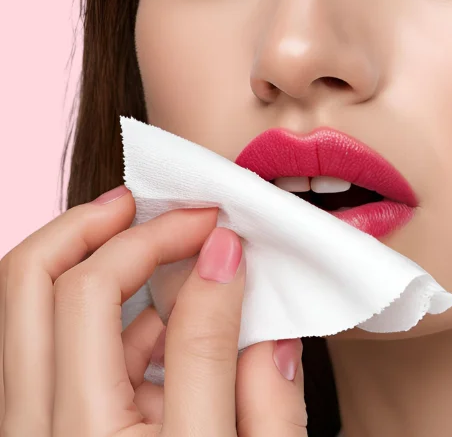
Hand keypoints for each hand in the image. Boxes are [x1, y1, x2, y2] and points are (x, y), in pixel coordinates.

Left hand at [0, 185, 306, 435]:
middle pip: (32, 284)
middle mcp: (47, 434)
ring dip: (87, 259)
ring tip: (154, 243)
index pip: (128, 306)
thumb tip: (254, 299)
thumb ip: (264, 392)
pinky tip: (154, 317)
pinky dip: (94, 314)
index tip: (227, 230)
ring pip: (24, 310)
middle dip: (95, 223)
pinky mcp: (39, 433)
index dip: (186, 250)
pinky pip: (45, 349)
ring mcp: (32, 434)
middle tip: (149, 201)